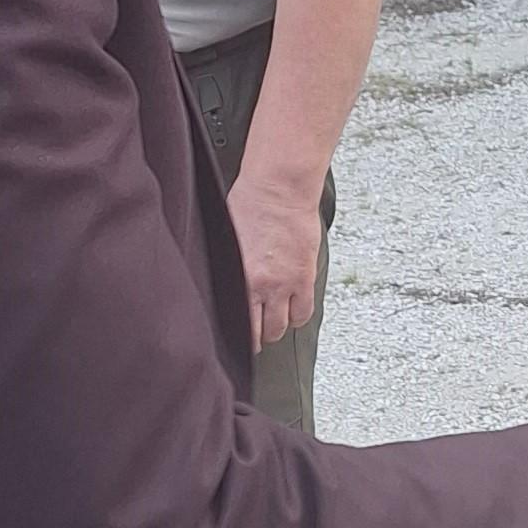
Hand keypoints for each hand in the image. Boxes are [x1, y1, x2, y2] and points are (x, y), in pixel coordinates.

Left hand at [227, 171, 322, 351]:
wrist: (280, 188)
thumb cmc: (251, 202)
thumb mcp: (226, 239)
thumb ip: (228, 268)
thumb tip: (222, 285)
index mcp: (238, 277)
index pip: (237, 322)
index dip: (236, 337)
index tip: (236, 339)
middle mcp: (263, 285)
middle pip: (261, 332)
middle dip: (257, 337)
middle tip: (255, 335)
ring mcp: (286, 284)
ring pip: (283, 327)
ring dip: (277, 328)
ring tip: (273, 322)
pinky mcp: (305, 277)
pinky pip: (304, 313)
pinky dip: (298, 317)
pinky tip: (292, 310)